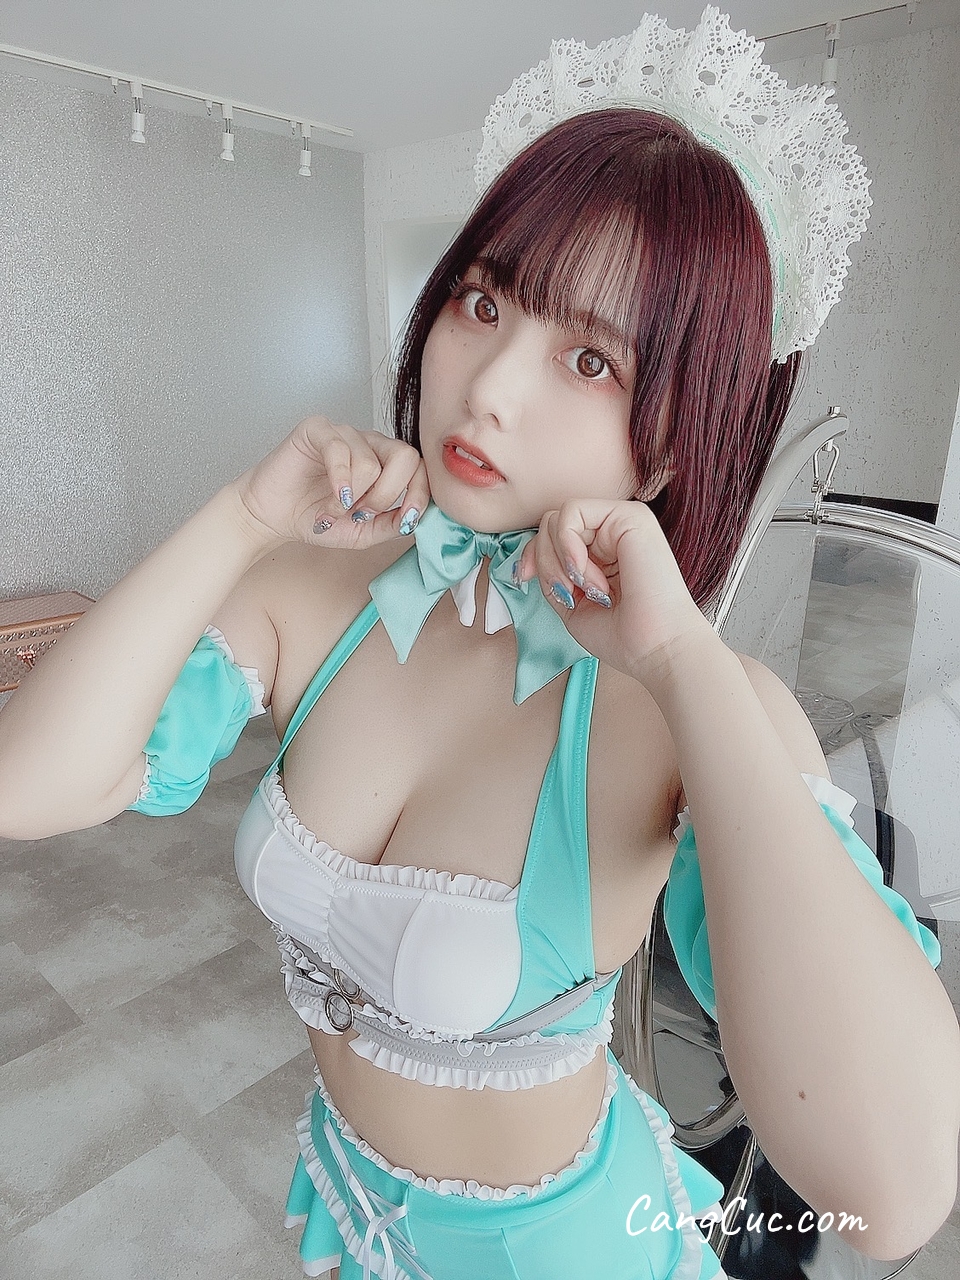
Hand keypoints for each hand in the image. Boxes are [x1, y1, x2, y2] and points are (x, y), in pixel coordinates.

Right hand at [229, 416, 430, 549]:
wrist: (272, 516)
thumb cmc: (316, 518)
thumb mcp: (363, 533)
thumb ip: (392, 525)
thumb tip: (417, 518)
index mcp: (385, 463)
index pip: (419, 467)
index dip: (418, 494)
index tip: (405, 519)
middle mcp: (369, 444)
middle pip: (405, 457)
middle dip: (386, 495)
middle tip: (361, 514)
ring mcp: (344, 434)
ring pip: (370, 462)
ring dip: (353, 497)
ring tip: (334, 508)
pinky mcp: (318, 430)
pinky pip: (340, 449)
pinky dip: (340, 480)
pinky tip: (332, 497)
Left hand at [515, 498, 718, 689]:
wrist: (656, 649)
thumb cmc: (623, 636)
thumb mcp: (570, 604)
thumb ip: (550, 575)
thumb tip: (528, 559)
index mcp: (602, 552)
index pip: (551, 535)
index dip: (532, 555)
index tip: (525, 579)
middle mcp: (612, 532)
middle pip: (550, 525)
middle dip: (544, 562)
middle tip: (570, 594)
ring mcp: (621, 521)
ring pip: (557, 519)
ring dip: (559, 560)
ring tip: (589, 589)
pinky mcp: (629, 515)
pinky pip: (572, 512)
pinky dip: (567, 545)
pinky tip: (586, 574)